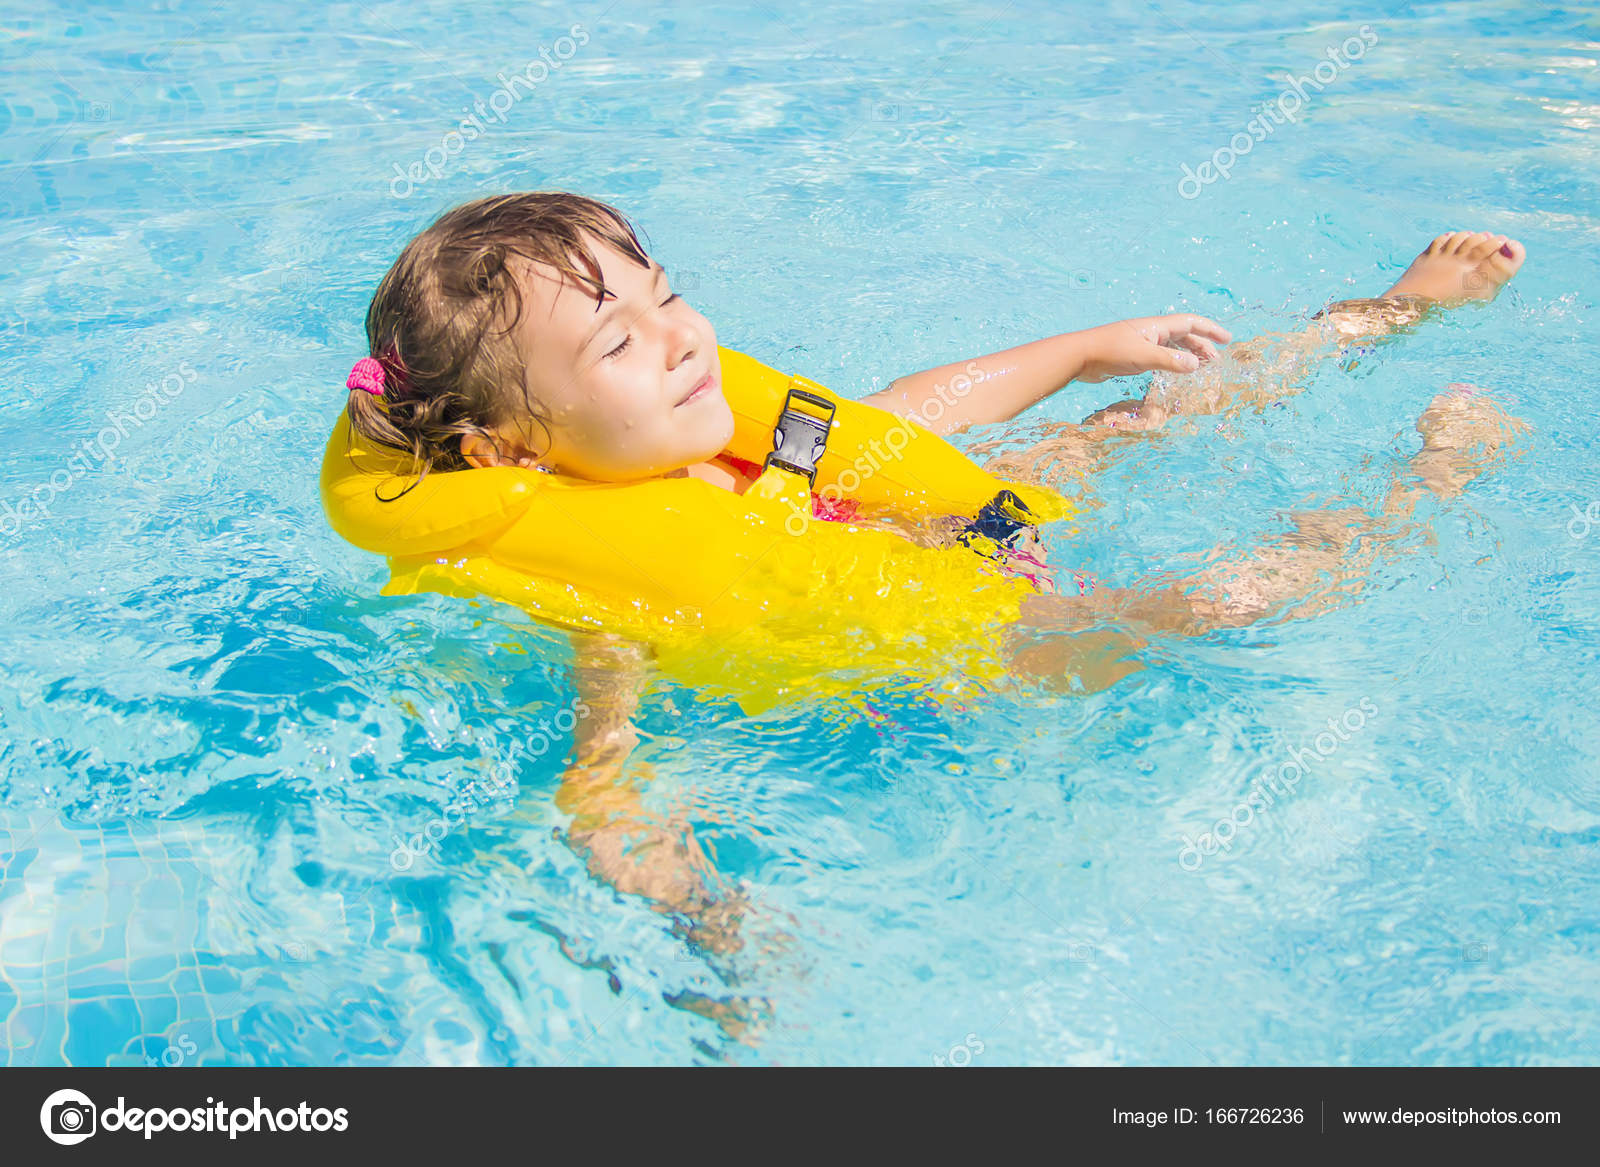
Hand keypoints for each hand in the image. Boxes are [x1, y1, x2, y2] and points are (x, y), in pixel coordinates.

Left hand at [1073, 314, 1231, 383]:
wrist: (1080, 356)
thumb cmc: (1109, 353)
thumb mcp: (1143, 357)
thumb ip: (1170, 361)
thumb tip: (1197, 365)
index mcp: (1156, 326)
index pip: (1190, 323)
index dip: (1210, 329)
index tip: (1227, 339)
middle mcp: (1150, 331)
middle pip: (1183, 335)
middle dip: (1202, 345)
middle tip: (1216, 360)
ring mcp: (1141, 342)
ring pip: (1172, 346)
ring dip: (1188, 354)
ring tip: (1201, 367)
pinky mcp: (1132, 355)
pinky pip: (1160, 356)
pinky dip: (1173, 362)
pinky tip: (1175, 371)